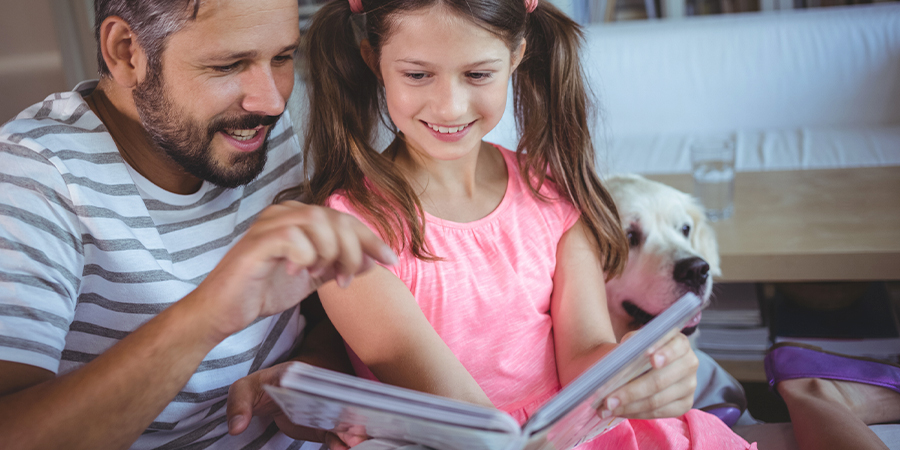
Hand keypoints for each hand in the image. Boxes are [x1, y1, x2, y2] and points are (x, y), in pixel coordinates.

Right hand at [189, 202, 396, 339]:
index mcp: (298, 217)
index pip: (343, 219)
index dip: (370, 238)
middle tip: (346, 279)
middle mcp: (284, 213)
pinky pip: (294, 238)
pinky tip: (296, 273)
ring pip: (317, 223)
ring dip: (330, 253)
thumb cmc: (264, 291)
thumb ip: (338, 265)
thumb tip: (371, 260)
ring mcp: (268, 224)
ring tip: (321, 277)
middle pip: (335, 218)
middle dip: (352, 250)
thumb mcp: (311, 277)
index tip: (390, 259)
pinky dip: (305, 257)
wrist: (225, 312)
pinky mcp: (256, 242)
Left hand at [227, 362, 368, 446]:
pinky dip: (341, 442)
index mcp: (303, 377)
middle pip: (339, 404)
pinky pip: (334, 434)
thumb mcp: (245, 389)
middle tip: (356, 436)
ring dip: (351, 433)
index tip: (343, 412)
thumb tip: (236, 427)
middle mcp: (319, 390)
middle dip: (350, 420)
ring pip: (342, 421)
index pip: (323, 386)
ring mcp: (323, 409)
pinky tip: (344, 448)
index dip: (334, 399)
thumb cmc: (261, 386)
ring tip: (354, 444)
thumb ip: (239, 404)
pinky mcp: (322, 426)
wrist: (276, 390)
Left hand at [598, 329, 697, 419]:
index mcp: (679, 342)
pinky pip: (659, 412)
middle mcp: (689, 362)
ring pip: (657, 400)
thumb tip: (615, 367)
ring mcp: (689, 385)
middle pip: (660, 380)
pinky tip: (620, 411)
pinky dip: (636, 413)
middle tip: (608, 400)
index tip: (651, 359)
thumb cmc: (638, 351)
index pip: (677, 346)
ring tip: (608, 408)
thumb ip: (630, 349)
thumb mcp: (634, 342)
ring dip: (629, 406)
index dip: (666, 353)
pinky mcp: (685, 404)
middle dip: (631, 391)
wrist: (646, 365)